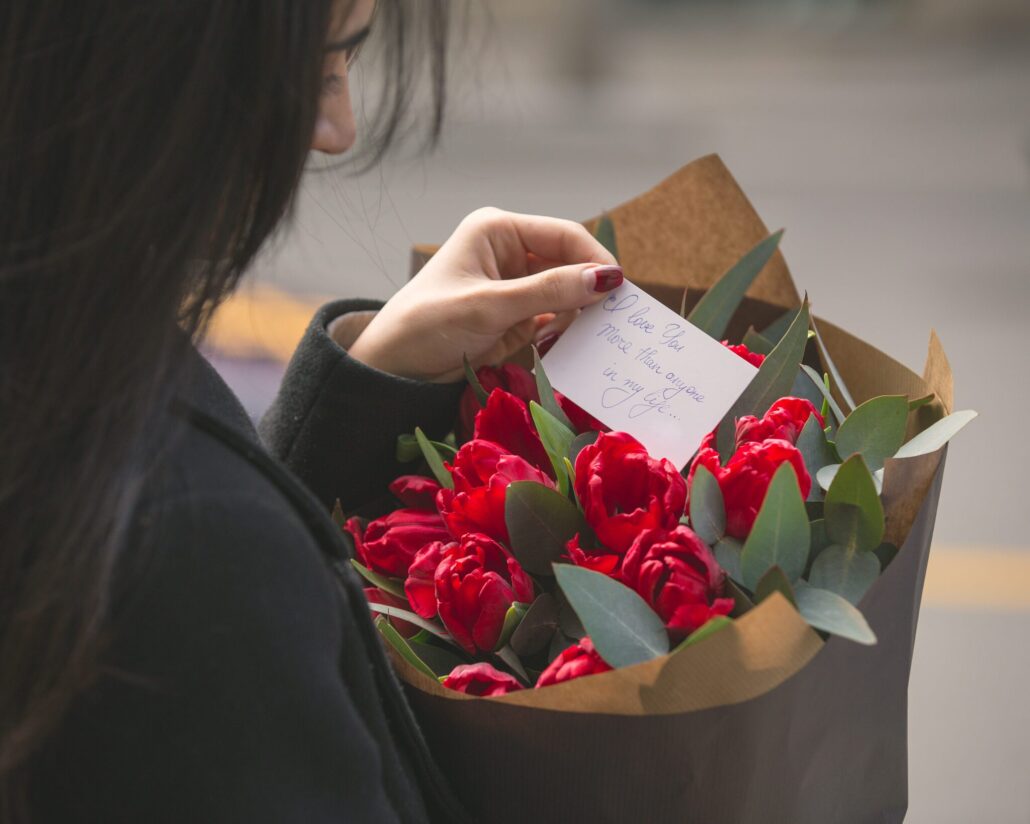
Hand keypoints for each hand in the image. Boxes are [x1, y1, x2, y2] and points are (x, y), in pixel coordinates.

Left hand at [345, 208, 621, 380]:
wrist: (392, 369)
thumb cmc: (428, 325)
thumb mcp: (490, 306)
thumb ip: (548, 291)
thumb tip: (606, 278)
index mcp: (498, 231)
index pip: (563, 235)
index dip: (594, 259)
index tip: (621, 289)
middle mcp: (508, 252)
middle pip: (567, 262)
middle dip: (590, 288)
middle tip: (618, 318)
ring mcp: (512, 285)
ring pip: (564, 292)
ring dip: (580, 311)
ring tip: (602, 334)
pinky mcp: (513, 315)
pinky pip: (552, 316)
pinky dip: (566, 329)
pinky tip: (579, 343)